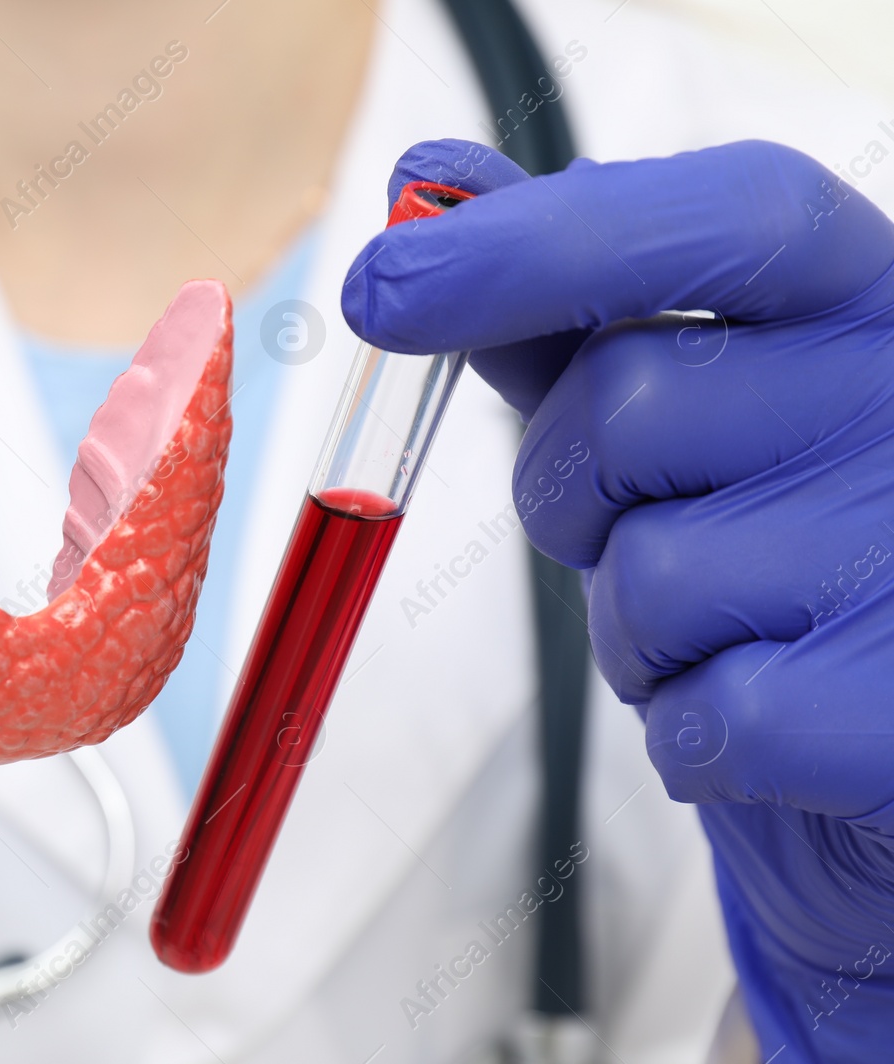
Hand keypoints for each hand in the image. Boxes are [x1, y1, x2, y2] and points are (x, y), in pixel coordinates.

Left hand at [344, 138, 893, 1061]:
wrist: (885, 723)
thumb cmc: (769, 548)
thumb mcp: (683, 404)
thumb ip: (559, 300)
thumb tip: (430, 169)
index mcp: (866, 305)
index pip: (725, 218)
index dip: (538, 241)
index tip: (381, 281)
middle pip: (627, 409)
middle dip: (572, 492)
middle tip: (644, 527)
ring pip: (648, 581)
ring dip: (635, 630)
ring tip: (730, 632)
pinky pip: (701, 720)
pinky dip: (689, 732)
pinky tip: (765, 711)